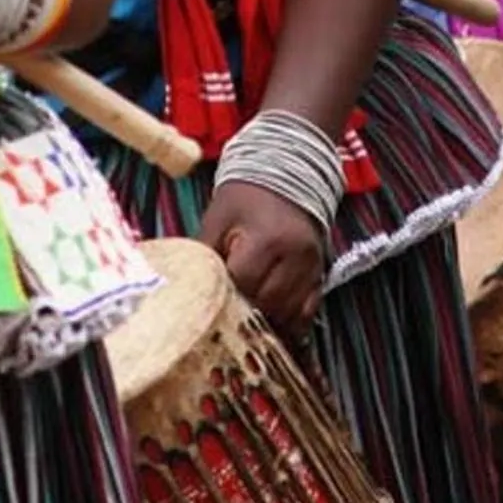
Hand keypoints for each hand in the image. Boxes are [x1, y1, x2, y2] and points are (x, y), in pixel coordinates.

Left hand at [200, 180, 328, 336]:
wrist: (285, 176)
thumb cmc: (245, 199)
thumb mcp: (218, 219)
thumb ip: (203, 255)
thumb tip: (182, 288)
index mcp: (267, 240)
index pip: (242, 286)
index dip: (223, 298)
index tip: (209, 303)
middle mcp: (295, 257)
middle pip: (267, 305)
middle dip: (244, 315)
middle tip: (224, 317)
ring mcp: (311, 267)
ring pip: (289, 315)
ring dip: (266, 323)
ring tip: (245, 325)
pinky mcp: (319, 274)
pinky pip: (307, 313)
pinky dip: (289, 324)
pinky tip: (271, 327)